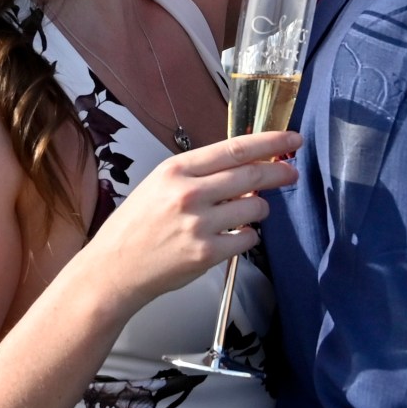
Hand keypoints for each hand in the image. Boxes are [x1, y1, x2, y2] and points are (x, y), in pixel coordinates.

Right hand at [79, 132, 296, 313]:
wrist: (114, 268)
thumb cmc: (137, 226)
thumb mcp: (160, 185)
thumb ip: (200, 175)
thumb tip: (245, 167)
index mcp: (175, 170)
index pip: (234, 148)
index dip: (269, 142)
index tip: (290, 139)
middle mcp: (188, 193)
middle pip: (251, 175)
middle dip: (279, 173)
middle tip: (292, 173)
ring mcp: (198, 225)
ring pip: (254, 208)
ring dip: (260, 209)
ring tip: (249, 212)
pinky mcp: (206, 254)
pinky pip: (247, 239)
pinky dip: (248, 236)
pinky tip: (235, 236)